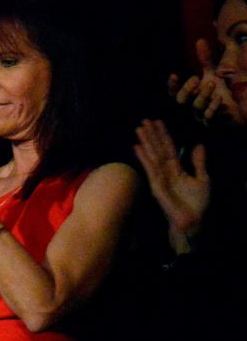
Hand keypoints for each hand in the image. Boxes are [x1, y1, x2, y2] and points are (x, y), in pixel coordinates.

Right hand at [133, 118, 209, 243]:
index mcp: (176, 168)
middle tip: (144, 120)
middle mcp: (165, 170)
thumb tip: (198, 144)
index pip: (168, 148)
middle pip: (157, 148)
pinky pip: (149, 168)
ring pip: (152, 155)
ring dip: (145, 141)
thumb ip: (199, 162)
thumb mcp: (203, 179)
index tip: (158, 122)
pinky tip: (137, 146)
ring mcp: (159, 177)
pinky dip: (143, 157)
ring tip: (139, 128)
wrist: (193, 220)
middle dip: (151, 135)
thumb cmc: (197, 202)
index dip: (163, 135)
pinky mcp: (156, 185)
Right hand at [170, 39, 244, 125]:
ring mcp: (201, 115)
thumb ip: (205, 60)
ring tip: (212, 83)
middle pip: (181, 100)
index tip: (174, 74)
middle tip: (197, 78)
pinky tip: (220, 99)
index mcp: (189, 96)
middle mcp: (191, 106)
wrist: (237, 110)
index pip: (174, 92)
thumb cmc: (221, 92)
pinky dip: (214, 107)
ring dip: (204, 94)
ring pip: (196, 106)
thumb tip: (200, 41)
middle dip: (187, 89)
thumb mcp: (213, 74)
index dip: (172, 85)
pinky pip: (209, 116)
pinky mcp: (213, 122)